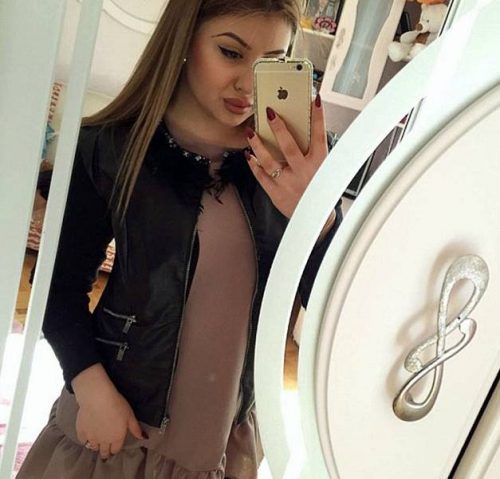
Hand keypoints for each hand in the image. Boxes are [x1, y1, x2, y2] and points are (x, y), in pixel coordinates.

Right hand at [72, 364, 145, 458]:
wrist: (97, 398)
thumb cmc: (117, 405)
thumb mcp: (130, 415)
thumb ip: (135, 428)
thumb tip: (143, 438)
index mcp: (116, 438)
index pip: (116, 450)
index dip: (116, 448)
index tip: (115, 445)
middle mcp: (104, 441)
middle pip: (104, 452)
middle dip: (106, 451)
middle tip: (106, 447)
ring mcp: (91, 437)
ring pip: (93, 448)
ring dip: (96, 445)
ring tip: (98, 440)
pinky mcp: (81, 432)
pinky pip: (82, 441)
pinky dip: (85, 439)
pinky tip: (88, 434)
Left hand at [245, 94, 331, 219]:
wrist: (314, 216)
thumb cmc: (316, 187)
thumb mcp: (321, 168)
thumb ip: (311, 150)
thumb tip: (298, 126)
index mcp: (319, 163)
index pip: (320, 136)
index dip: (318, 117)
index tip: (315, 99)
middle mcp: (304, 172)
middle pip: (289, 146)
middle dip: (279, 128)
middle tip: (269, 112)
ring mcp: (288, 183)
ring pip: (270, 162)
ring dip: (258, 145)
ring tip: (250, 132)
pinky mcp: (276, 193)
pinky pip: (261, 176)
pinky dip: (254, 165)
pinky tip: (249, 154)